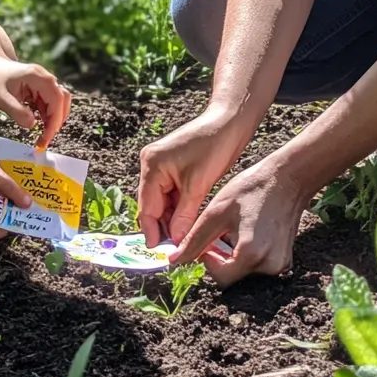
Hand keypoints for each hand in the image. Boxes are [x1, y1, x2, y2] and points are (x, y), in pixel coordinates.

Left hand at [0, 54, 71, 147]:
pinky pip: (49, 102)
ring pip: (58, 102)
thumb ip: (15, 110)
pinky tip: (37, 124)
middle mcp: (45, 77)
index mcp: (38, 77)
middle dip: (56, 121)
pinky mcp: (39, 87)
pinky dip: (47, 115)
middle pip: (62, 100)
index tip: (46, 137)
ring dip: (53, 119)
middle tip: (44, 140)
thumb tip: (33, 124)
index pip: (56, 100)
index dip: (54, 120)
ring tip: (42, 135)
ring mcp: (43, 82)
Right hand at [138, 105, 252, 247]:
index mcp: (152, 165)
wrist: (229, 121)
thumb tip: (175, 242)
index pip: (147, 208)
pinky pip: (172, 193)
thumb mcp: (198, 186)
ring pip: (164, 201)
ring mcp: (162, 164)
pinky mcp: (174, 166)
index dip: (153, 232)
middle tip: (178, 249)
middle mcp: (152, 164)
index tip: (161, 254)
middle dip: (165, 226)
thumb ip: (183, 215)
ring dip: (174, 218)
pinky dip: (180, 207)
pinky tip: (190, 220)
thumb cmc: (214, 146)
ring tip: (186, 237)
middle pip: (153, 206)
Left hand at [169, 154, 312, 286]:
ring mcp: (280, 264)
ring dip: (233, 256)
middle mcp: (269, 265)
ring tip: (234, 230)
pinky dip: (247, 254)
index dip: (208, 261)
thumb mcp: (218, 211)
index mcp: (251, 254)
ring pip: (244, 271)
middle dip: (220, 258)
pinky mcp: (285, 260)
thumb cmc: (252, 189)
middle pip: (233, 275)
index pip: (220, 278)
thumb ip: (195, 239)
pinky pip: (258, 265)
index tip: (207, 241)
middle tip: (220, 233)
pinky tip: (248, 232)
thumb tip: (174, 260)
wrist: (288, 179)